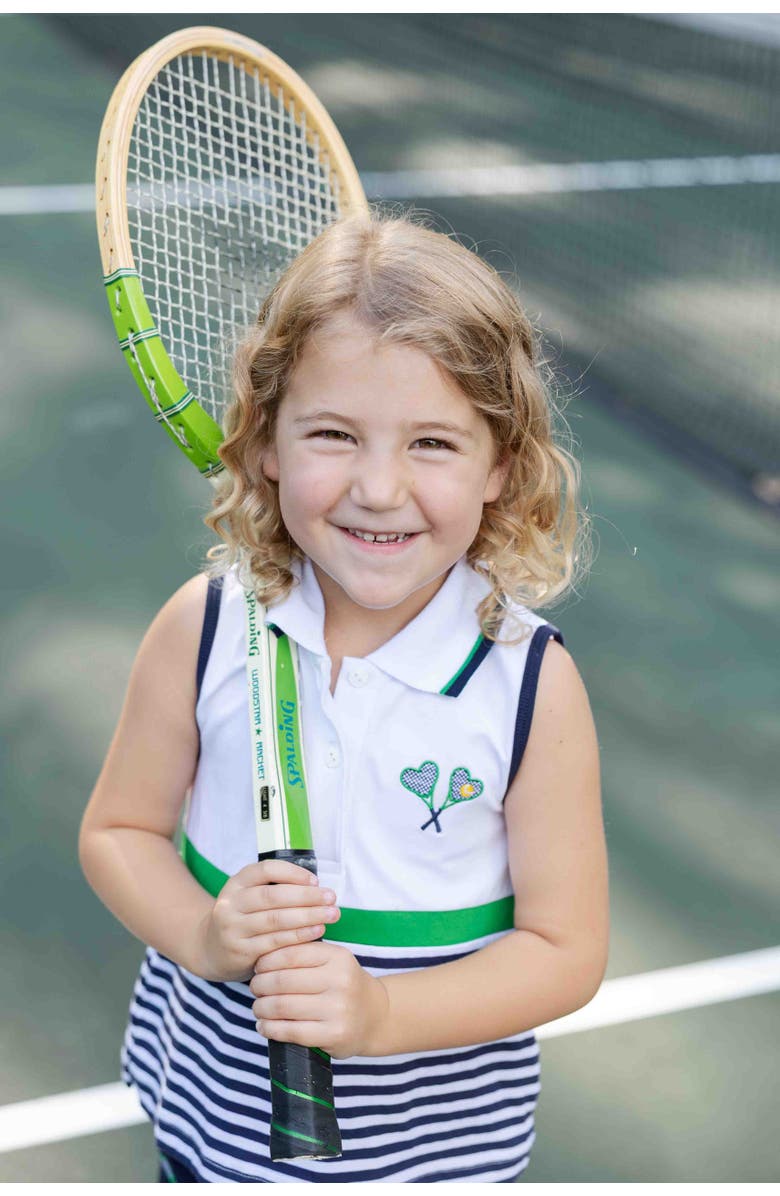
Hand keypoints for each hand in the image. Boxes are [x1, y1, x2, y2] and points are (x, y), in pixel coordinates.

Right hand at [194, 859, 339, 981]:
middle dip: (307, 896)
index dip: (293, 873)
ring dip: (308, 916)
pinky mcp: (239, 951)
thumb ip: (275, 889)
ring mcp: (233, 928)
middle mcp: (230, 904)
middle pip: (273, 896)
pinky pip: (274, 943)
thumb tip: (316, 886)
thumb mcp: (249, 896)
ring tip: (331, 915)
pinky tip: (317, 932)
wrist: (210, 949)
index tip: (316, 880)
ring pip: (275, 920)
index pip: (266, 870)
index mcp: (236, 883)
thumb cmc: (243, 918)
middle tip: (332, 898)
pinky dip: (299, 937)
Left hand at [249, 940, 389, 1058]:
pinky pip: (291, 1031)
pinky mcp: (334, 1035)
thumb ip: (303, 954)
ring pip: (283, 1006)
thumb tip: (261, 958)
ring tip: (258, 1007)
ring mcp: (338, 1009)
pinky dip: (270, 1029)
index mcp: (338, 957)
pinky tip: (264, 1026)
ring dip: (261, 1008)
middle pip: (283, 981)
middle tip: (255, 988)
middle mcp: (340, 980)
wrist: (376, 1016)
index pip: (291, 954)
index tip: (258, 967)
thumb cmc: (344, 986)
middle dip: (260, 985)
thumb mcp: (332, 961)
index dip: (267, 961)